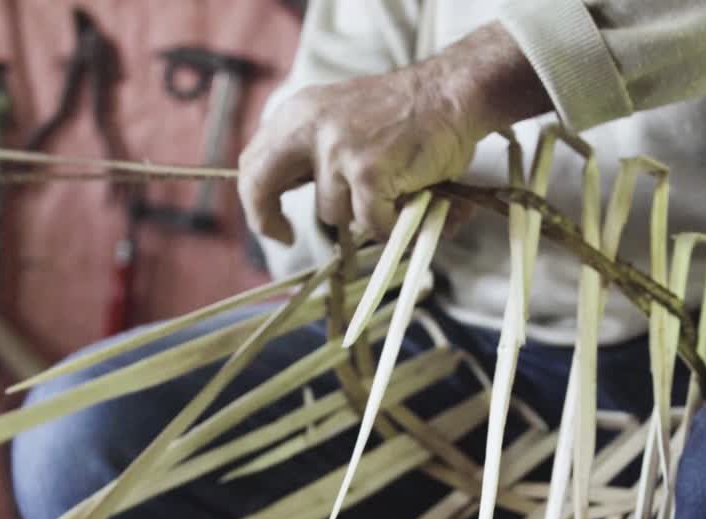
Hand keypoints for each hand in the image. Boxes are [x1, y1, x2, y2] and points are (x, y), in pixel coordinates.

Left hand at [239, 22, 549, 244]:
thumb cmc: (405, 113)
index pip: (253, 161)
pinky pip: (370, 222)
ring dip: (361, 213)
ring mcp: (338, 150)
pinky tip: (407, 198)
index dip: (256, 200)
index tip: (274, 223)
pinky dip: (391, 222)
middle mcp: (310, 128)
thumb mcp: (340, 116)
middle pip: (260, 185)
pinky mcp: (367, 172)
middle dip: (266, 219)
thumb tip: (285, 193)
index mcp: (300, 112)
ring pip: (333, 213)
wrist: (451, 94)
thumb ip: (311, 149)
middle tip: (286, 237)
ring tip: (390, 188)